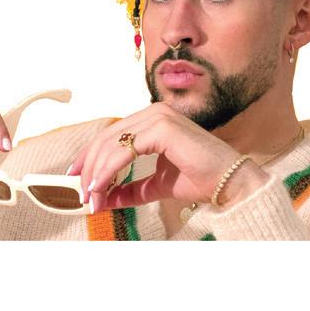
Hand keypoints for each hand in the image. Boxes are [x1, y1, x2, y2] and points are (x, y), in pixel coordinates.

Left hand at [66, 102, 268, 212]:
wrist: (231, 182)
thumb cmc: (201, 179)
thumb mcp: (157, 186)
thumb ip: (131, 189)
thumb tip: (105, 197)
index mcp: (152, 121)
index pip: (112, 135)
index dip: (90, 156)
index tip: (78, 179)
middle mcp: (153, 113)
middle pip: (106, 137)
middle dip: (89, 167)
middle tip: (82, 194)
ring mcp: (158, 116)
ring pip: (112, 143)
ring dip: (96, 172)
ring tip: (91, 197)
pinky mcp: (162, 127)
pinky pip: (124, 150)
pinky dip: (108, 170)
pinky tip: (102, 188)